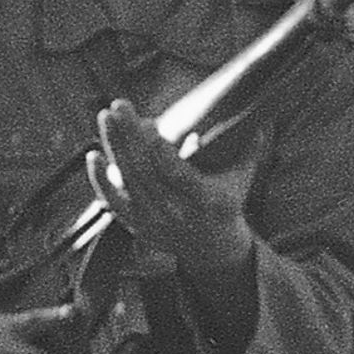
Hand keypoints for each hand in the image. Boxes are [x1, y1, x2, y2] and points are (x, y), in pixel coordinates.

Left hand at [88, 101, 251, 279]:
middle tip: (120, 105)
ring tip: (107, 115)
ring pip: (128, 179)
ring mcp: (154, 219)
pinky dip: (101, 180)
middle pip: (147, 171)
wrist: (211, 248)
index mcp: (206, 200)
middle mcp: (177, 212)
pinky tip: (93, 155)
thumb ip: (249, 147)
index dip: (162, 152)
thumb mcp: (243, 177)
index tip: (152, 126)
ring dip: (114, 145)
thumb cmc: (226, 202)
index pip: (179, 176)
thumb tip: (260, 116)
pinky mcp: (136, 223)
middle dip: (130, 135)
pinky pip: (113, 201)